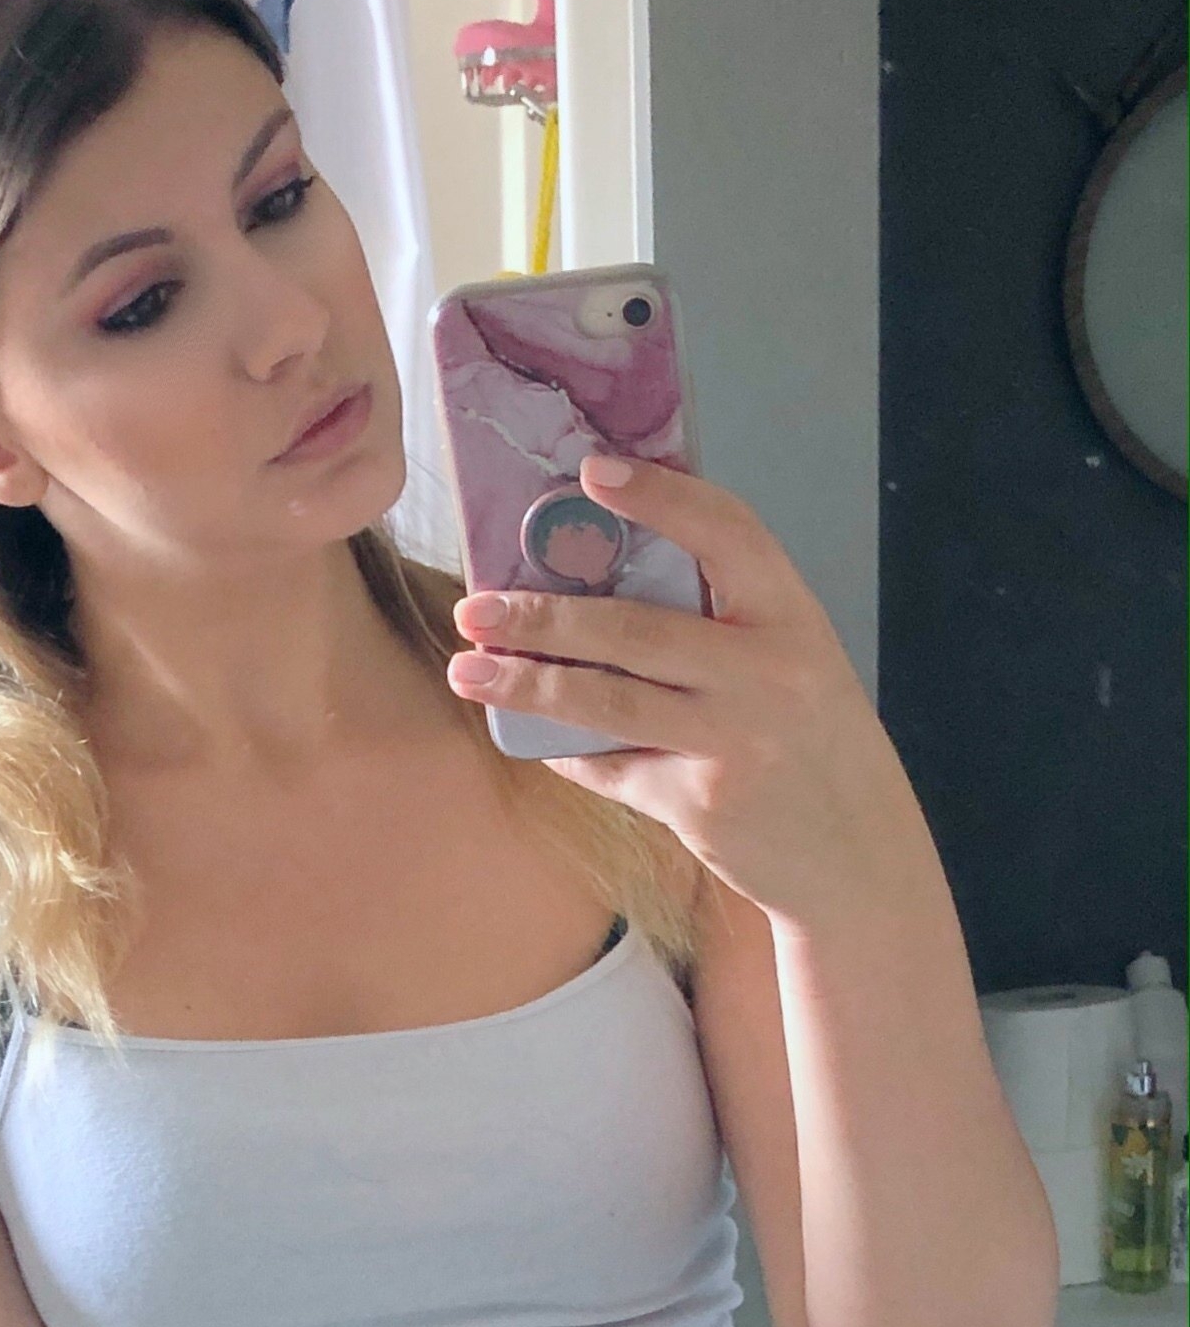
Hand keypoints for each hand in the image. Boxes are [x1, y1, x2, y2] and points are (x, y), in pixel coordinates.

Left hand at [446, 451, 914, 927]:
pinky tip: (525, 732)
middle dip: (543, 615)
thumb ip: (727, 622)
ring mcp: (734, 742)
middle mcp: (768, 674)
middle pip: (634, 628)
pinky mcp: (701, 804)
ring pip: (608, 701)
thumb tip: (608, 571)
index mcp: (794, 619)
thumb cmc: (816, 746)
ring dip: (527, 682)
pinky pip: (612, 766)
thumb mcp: (797, 664)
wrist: (857, 855)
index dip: (661, 496)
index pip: (728, 532)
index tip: (591, 472)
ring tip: (468, 669)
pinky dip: (563, 749)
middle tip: (477, 607)